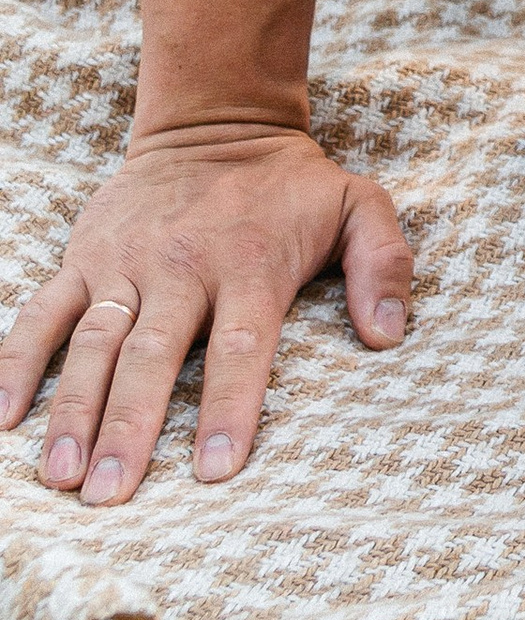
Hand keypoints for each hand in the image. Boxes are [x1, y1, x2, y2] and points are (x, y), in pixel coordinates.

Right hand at [0, 124, 412, 504]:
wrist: (215, 121)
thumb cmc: (290, 184)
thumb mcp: (360, 203)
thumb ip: (385, 262)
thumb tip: (390, 334)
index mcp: (250, 265)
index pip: (241, 347)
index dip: (228, 408)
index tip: (215, 471)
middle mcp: (182, 268)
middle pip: (153, 356)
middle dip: (130, 429)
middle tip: (112, 498)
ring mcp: (125, 263)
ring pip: (93, 344)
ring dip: (72, 411)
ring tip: (61, 476)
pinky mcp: (84, 257)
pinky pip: (41, 313)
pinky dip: (16, 361)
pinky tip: (2, 417)